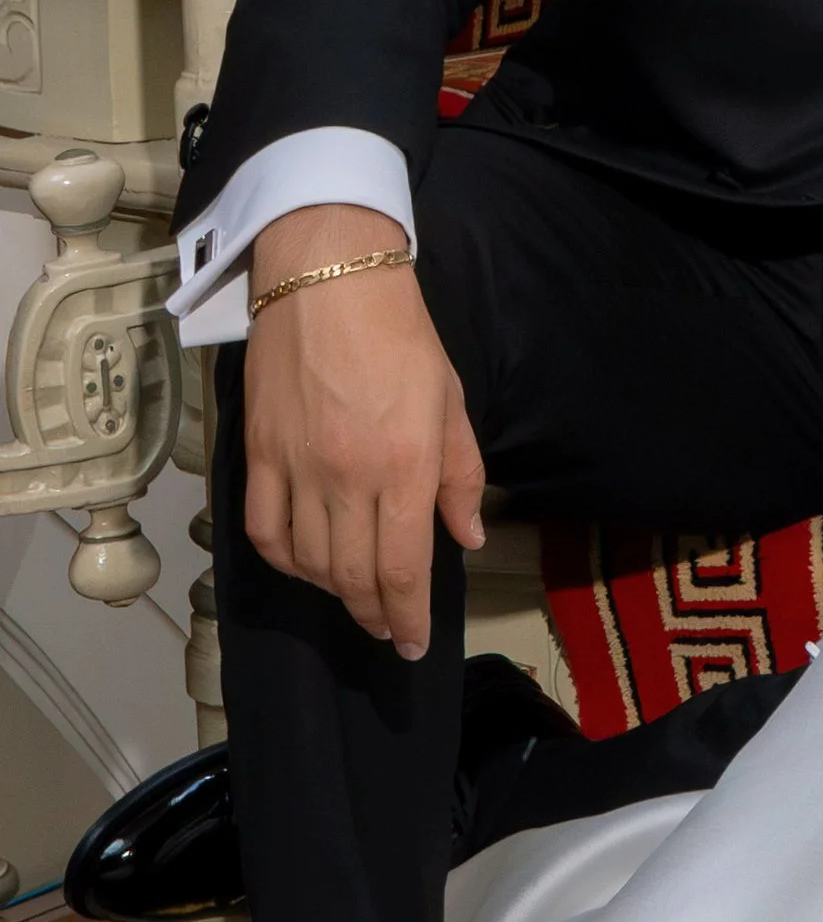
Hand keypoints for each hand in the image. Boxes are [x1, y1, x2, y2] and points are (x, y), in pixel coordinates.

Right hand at [240, 205, 485, 656]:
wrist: (327, 277)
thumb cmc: (402, 335)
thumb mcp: (451, 403)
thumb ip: (460, 476)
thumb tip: (466, 537)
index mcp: (405, 468)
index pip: (404, 569)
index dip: (408, 617)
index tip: (411, 644)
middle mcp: (349, 478)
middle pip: (354, 577)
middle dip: (375, 614)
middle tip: (387, 628)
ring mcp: (297, 468)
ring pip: (310, 562)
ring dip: (332, 592)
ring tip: (353, 597)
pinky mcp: (257, 454)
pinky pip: (264, 531)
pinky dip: (284, 561)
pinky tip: (304, 564)